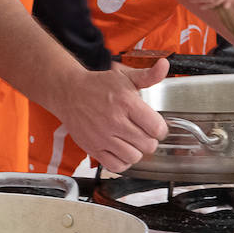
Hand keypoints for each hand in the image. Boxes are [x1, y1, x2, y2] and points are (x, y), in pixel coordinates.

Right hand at [55, 60, 170, 172]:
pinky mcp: (93, 148)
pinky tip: (122, 151)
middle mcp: (114, 121)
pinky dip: (123, 162)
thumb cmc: (98, 85)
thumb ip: (148, 75)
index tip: (157, 126)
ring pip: (134, 157)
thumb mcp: (125, 77)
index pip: (156, 127)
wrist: (69, 93)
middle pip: (148, 144)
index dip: (161, 129)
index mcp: (126, 102)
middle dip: (150, 140)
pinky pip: (116, 166)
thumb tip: (164, 66)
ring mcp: (102, 137)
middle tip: (145, 133)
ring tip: (133, 142)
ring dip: (137, 151)